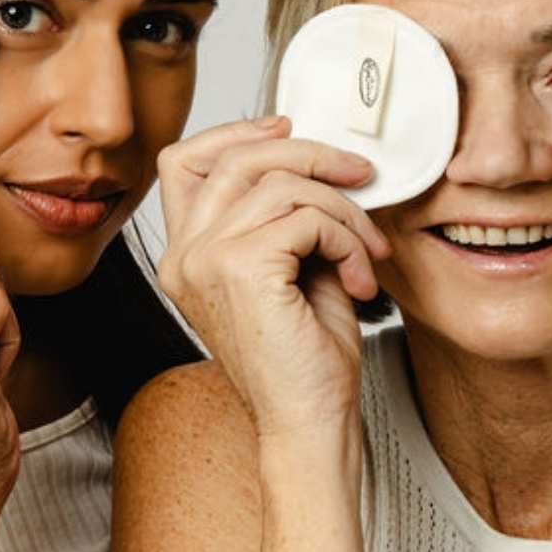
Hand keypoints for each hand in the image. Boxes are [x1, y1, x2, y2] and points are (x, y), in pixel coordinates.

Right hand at [156, 117, 391, 440]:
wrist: (311, 423)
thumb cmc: (307, 358)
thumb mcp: (294, 268)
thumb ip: (289, 215)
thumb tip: (322, 160)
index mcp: (187, 254)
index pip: (187, 160)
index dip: (239, 131)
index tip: (290, 127)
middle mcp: (184, 255)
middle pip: (240, 158)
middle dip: (312, 155)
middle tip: (361, 175)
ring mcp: (204, 261)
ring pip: (284, 185)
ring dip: (344, 211)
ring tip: (367, 252)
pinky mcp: (240, 269)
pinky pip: (307, 217)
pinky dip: (347, 238)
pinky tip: (358, 278)